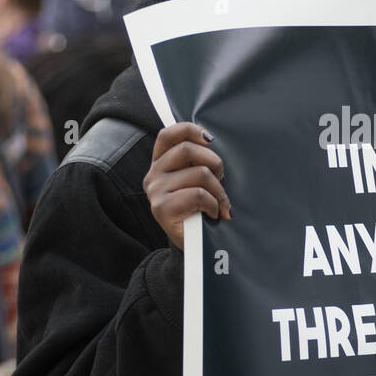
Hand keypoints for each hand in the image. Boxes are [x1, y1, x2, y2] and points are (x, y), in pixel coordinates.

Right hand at [144, 122, 231, 251]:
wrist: (192, 245)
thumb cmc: (199, 208)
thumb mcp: (196, 180)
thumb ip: (197, 161)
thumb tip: (209, 140)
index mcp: (161, 163)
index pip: (168, 135)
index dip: (189, 130)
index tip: (210, 140)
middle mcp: (153, 174)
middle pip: (187, 150)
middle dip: (214, 163)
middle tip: (221, 180)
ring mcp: (156, 191)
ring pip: (199, 173)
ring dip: (219, 190)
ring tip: (220, 203)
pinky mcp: (162, 208)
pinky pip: (198, 195)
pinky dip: (214, 204)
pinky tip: (214, 213)